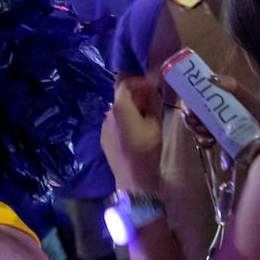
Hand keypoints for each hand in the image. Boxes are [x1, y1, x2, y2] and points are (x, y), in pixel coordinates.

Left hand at [102, 76, 163, 191]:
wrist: (133, 177)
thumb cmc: (147, 150)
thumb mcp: (155, 126)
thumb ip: (153, 105)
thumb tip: (153, 91)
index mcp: (120, 108)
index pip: (125, 85)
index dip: (138, 82)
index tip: (150, 85)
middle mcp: (108, 113)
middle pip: (121, 98)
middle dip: (136, 95)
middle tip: (151, 99)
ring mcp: (104, 126)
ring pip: (118, 111)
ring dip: (130, 108)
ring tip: (146, 115)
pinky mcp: (103, 137)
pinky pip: (115, 123)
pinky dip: (125, 120)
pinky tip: (136, 130)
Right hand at [179, 71, 259, 146]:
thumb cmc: (258, 112)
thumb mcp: (246, 96)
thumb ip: (231, 85)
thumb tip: (211, 77)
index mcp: (215, 99)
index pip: (192, 98)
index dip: (186, 104)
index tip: (189, 110)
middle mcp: (211, 112)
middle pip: (190, 114)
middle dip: (189, 119)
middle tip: (196, 122)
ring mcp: (213, 127)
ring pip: (194, 128)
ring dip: (196, 130)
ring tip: (207, 133)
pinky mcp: (217, 140)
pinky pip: (202, 142)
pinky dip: (203, 142)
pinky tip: (210, 141)